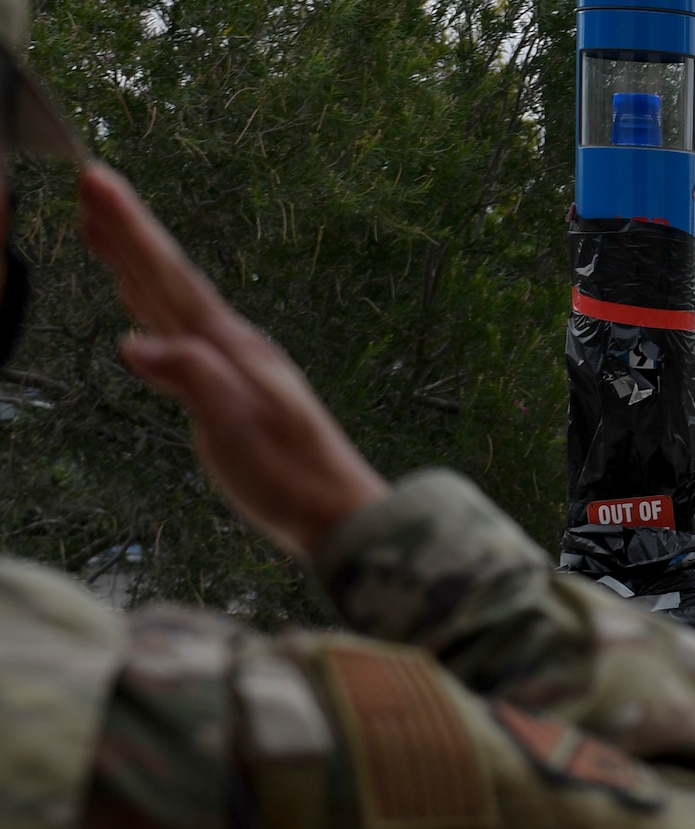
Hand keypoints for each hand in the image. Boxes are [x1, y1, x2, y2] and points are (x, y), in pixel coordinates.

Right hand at [76, 164, 388, 559]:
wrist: (337, 513)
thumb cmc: (291, 476)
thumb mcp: (236, 428)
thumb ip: (191, 379)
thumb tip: (133, 344)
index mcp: (230, 347)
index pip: (171, 276)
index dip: (131, 231)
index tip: (95, 180)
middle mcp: (231, 346)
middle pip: (168, 278)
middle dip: (127, 232)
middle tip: (89, 182)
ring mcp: (232, 366)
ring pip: (170, 301)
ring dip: (134, 263)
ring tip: (99, 227)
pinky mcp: (229, 391)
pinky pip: (178, 333)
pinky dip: (152, 309)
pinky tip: (141, 307)